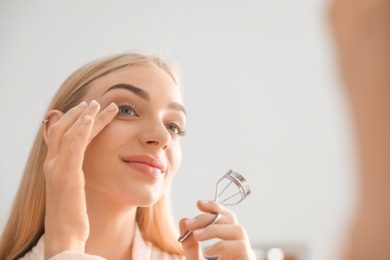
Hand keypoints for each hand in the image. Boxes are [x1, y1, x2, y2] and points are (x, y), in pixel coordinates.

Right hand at [42, 100, 117, 258]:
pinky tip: (93, 116)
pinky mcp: (67, 175)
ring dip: (85, 115)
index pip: (61, 135)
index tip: (88, 110)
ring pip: (70, 132)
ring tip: (100, 103)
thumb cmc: (72, 218)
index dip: (73, 120)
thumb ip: (75, 176)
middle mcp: (52, 164)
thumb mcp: (73, 192)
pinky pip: (74, 145)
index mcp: (55, 167)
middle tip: (95, 101)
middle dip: (79, 113)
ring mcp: (57, 169)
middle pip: (63, 128)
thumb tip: (83, 169)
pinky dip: (83, 128)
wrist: (64, 237)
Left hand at [179, 200, 255, 259]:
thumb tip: (184, 221)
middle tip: (190, 224)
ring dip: (215, 229)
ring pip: (239, 230)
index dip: (215, 207)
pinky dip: (223, 245)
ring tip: (197, 236)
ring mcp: (246, 254)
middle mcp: (240, 247)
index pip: (227, 218)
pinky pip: (241, 247)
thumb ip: (190, 246)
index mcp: (230, 244)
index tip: (199, 203)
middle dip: (209, 217)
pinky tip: (208, 251)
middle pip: (232, 220)